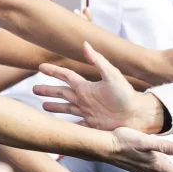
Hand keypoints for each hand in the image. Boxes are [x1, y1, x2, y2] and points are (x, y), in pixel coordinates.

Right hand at [36, 44, 165, 132]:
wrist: (138, 115)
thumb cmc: (127, 95)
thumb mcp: (112, 76)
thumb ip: (98, 61)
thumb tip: (85, 43)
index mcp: (87, 87)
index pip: (66, 76)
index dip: (54, 71)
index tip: (40, 67)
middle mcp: (85, 99)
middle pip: (62, 93)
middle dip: (48, 90)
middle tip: (34, 89)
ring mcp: (87, 112)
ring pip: (66, 108)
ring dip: (54, 107)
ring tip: (42, 106)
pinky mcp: (91, 126)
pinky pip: (75, 126)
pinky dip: (66, 127)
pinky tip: (58, 128)